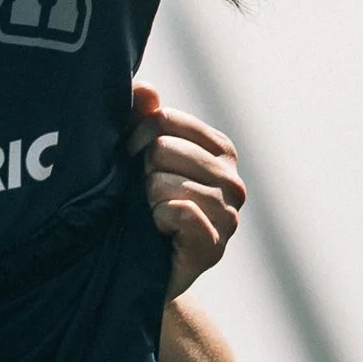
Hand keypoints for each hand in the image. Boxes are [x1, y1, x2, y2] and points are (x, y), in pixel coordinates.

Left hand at [130, 85, 246, 292]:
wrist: (135, 271)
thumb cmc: (136, 206)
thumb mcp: (134, 156)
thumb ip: (139, 117)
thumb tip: (145, 90)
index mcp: (219, 150)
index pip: (165, 119)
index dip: (136, 136)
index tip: (130, 157)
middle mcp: (232, 181)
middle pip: (164, 149)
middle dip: (139, 170)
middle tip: (139, 193)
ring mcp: (227, 216)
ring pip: (168, 182)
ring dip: (147, 199)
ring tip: (149, 213)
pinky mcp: (214, 247)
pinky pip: (182, 213)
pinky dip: (160, 217)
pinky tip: (158, 228)